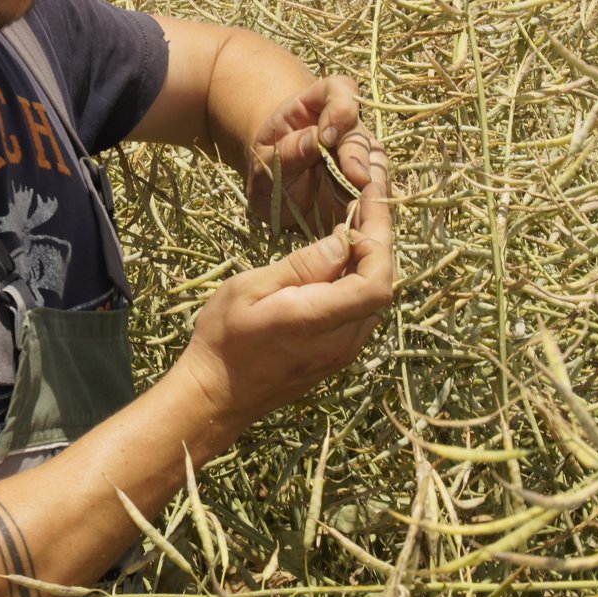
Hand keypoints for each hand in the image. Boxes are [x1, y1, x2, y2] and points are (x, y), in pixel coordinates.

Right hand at [178, 146, 391, 427]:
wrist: (216, 395)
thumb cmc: (222, 339)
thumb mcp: (249, 290)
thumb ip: (301, 267)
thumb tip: (343, 242)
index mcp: (318, 321)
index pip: (376, 283)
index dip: (379, 242)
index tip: (367, 204)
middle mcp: (342, 341)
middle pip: (382, 286)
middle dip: (378, 241)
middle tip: (366, 201)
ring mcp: (342, 352)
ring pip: (374, 298)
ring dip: (370, 259)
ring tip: (357, 221)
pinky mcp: (337, 355)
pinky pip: (361, 311)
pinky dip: (359, 278)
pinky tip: (343, 258)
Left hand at [247, 76, 378, 234]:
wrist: (276, 198)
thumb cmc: (267, 172)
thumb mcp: (264, 163)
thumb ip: (286, 151)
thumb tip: (316, 140)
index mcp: (314, 107)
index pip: (339, 89)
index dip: (340, 108)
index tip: (327, 137)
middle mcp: (344, 128)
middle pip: (360, 131)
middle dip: (358, 155)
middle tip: (356, 178)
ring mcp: (360, 155)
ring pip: (376, 162)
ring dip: (371, 183)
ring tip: (360, 204)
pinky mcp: (368, 183)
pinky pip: (378, 191)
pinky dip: (372, 205)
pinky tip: (361, 218)